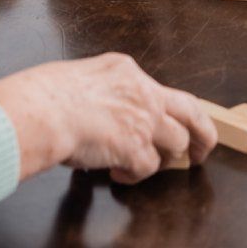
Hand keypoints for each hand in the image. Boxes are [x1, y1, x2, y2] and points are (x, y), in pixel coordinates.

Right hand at [0, 52, 216, 182]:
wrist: (43, 111)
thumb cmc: (46, 97)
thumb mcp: (81, 77)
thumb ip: (102, 91)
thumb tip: (101, 111)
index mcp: (127, 71)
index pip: (159, 90)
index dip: (162, 111)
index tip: (163, 122)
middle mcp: (144, 92)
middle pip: (191, 111)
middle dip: (203, 133)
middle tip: (203, 149)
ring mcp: (144, 120)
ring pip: (176, 143)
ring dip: (162, 159)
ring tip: (143, 166)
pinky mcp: (137, 147)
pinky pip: (149, 168)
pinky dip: (135, 176)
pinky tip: (119, 175)